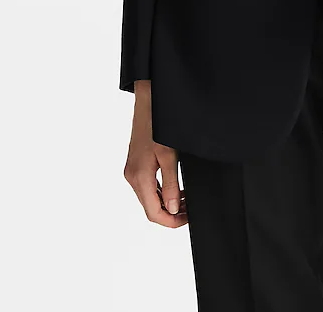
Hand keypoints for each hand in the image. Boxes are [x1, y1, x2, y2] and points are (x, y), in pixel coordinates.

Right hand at [123, 80, 187, 227]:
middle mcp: (132, 177)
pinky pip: (147, 186)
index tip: (187, 219)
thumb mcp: (169, 156)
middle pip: (150, 208)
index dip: (171, 221)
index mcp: (139, 177)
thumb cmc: (159, 125)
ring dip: (166, 203)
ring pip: (149, 198)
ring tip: (185, 200)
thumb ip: (170, 184)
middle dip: (170, 213)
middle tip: (190, 210)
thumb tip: (171, 209)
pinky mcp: (135, 165)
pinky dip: (161, 192)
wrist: (149, 102)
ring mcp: (132, 171)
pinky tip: (174, 188)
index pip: (153, 213)